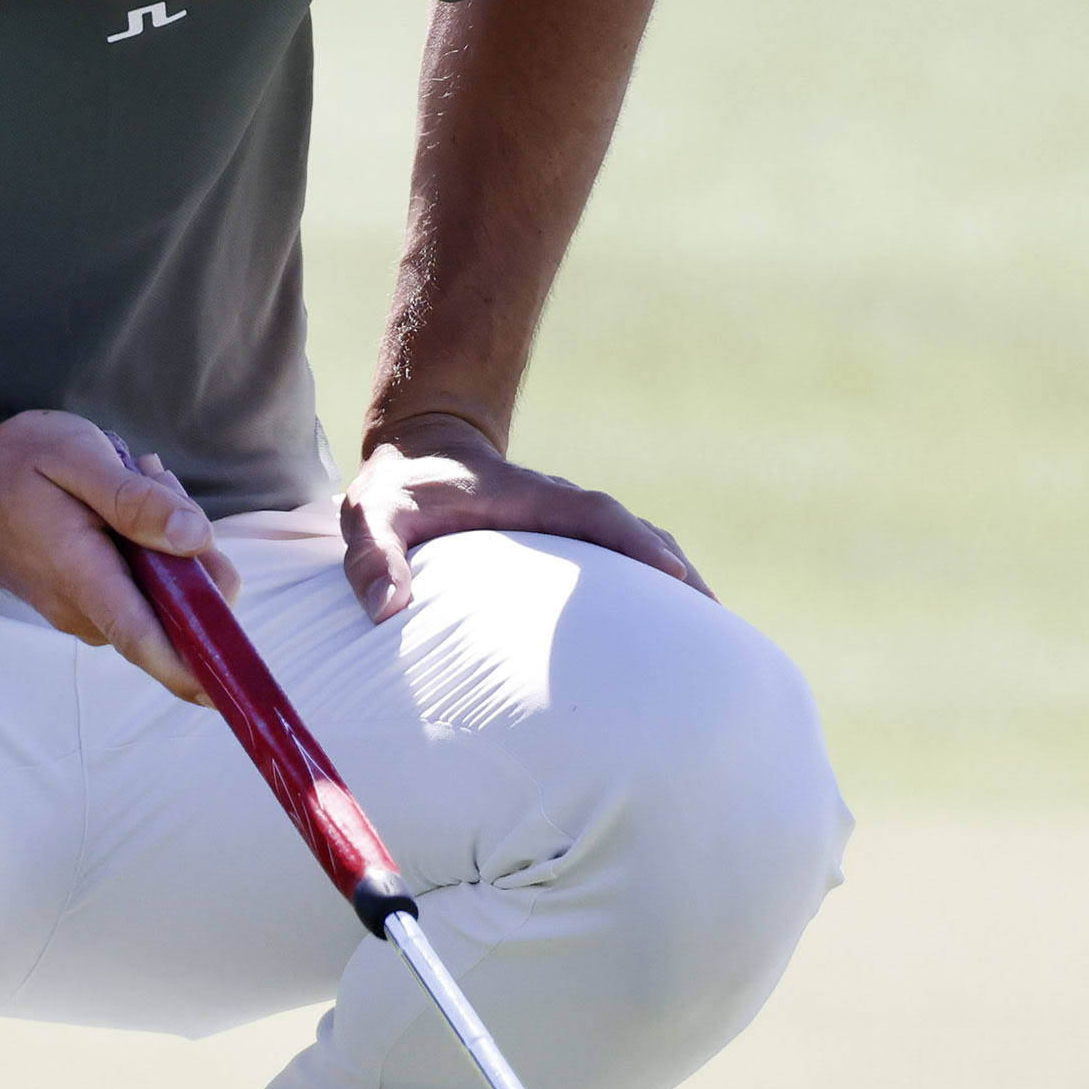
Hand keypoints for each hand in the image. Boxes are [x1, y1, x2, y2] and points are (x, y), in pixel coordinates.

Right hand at [0, 412, 241, 699]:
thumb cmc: (10, 472)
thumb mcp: (74, 457)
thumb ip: (135, 500)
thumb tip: (195, 538)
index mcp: (84, 576)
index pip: (146, 639)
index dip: (196, 669)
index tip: (234, 688)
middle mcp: (89, 611)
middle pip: (178, 603)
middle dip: (192, 544)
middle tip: (152, 478)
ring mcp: (92, 614)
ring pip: (168, 588)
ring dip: (169, 535)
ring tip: (129, 479)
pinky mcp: (98, 606)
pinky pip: (150, 583)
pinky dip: (151, 541)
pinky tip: (123, 500)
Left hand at [342, 412, 707, 622]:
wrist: (416, 451)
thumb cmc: (395, 490)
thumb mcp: (369, 516)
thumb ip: (372, 557)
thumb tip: (386, 609)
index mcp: (529, 497)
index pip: (596, 515)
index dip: (636, 542)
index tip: (673, 574)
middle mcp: (561, 508)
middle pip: (637, 534)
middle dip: (678, 574)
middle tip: (718, 624)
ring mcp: (569, 525)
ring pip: (638, 547)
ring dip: (676, 582)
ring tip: (712, 637)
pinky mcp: (568, 542)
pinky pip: (622, 560)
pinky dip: (655, 584)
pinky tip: (671, 629)